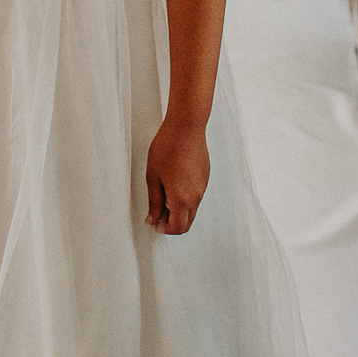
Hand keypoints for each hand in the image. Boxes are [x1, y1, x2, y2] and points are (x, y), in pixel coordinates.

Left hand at [145, 117, 209, 234]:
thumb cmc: (168, 147)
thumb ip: (154, 202)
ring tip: (162, 192)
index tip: (153, 222)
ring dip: (178, 209)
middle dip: (172, 222)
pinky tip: (173, 181)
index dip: (164, 229)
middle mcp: (196, 196)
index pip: (177, 228)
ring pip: (192, 209)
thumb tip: (153, 218)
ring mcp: (202, 187)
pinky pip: (196, 195)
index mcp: (182, 200)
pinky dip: (185, 197)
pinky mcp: (205, 177)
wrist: (186, 127)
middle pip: (186, 222)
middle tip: (156, 212)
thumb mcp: (153, 177)